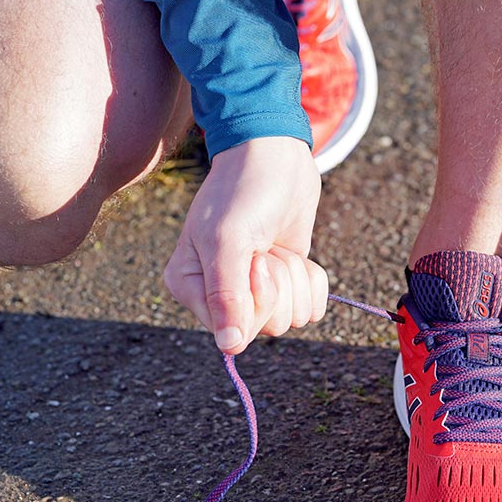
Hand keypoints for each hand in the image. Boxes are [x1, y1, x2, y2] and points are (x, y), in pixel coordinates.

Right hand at [163, 137, 327, 353]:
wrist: (274, 155)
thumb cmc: (242, 192)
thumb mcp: (228, 241)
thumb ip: (227, 295)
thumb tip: (230, 346)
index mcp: (189, 287)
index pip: (232, 330)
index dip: (254, 299)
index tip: (253, 261)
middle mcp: (219, 295)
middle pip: (266, 328)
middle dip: (278, 285)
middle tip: (264, 249)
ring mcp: (255, 291)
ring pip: (291, 319)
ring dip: (294, 277)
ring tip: (274, 245)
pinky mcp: (286, 283)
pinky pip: (312, 308)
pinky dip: (312, 278)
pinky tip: (292, 251)